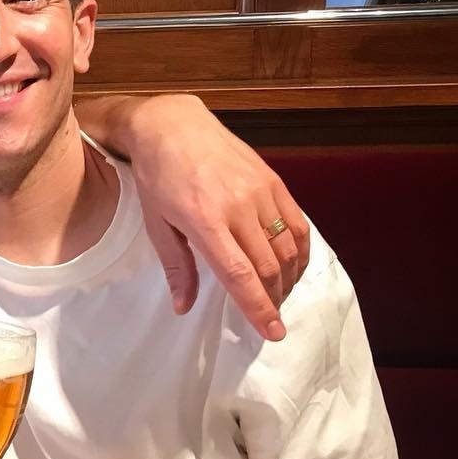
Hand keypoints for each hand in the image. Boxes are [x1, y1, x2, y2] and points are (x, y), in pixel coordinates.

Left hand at [107, 94, 306, 339]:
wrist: (173, 126)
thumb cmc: (157, 177)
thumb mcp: (157, 224)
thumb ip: (176, 267)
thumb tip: (184, 307)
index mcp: (205, 221)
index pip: (240, 275)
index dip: (259, 308)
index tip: (272, 332)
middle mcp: (238, 207)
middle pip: (269, 266)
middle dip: (274, 298)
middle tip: (271, 317)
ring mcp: (260, 191)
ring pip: (288, 247)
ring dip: (288, 278)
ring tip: (280, 294)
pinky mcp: (273, 180)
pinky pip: (298, 222)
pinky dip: (300, 249)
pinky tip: (293, 265)